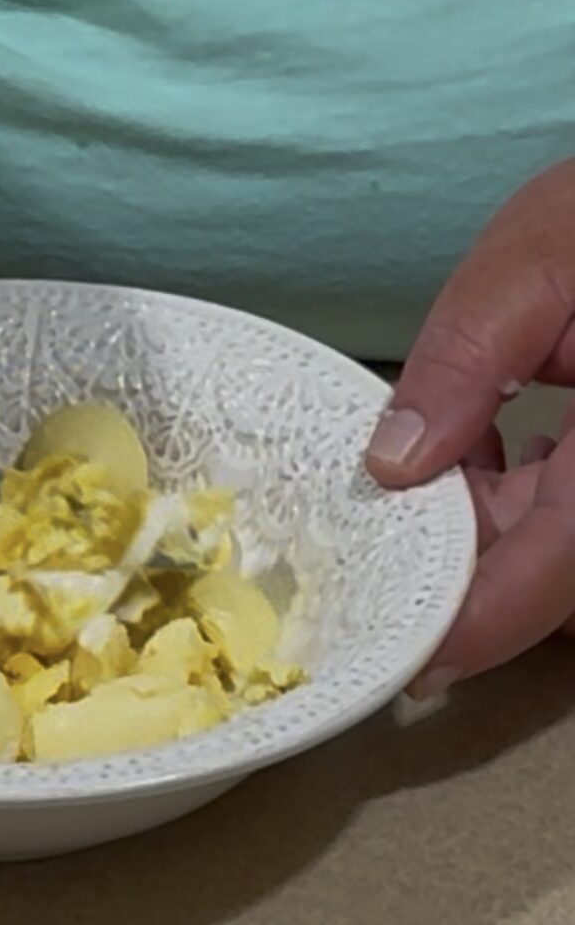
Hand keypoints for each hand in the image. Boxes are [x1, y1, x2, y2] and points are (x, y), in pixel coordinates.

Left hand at [365, 159, 574, 696]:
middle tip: (368, 571)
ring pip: (556, 553)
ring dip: (477, 539)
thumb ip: (466, 362)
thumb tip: (390, 465)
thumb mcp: (541, 261)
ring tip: (407, 498)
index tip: (406, 662)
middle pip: (552, 576)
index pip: (558, 569)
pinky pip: (563, 516)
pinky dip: (508, 505)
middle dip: (460, 579)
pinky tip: (467, 462)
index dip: (480, 625)